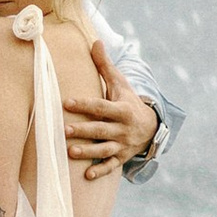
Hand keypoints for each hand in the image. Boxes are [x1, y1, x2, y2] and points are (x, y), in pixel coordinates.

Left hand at [62, 42, 157, 181]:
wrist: (151, 127)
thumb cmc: (128, 101)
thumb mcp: (120, 84)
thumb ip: (105, 66)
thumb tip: (95, 41)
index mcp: (122, 109)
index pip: (100, 106)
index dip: (84, 104)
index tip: (66, 102)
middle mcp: (123, 128)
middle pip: (101, 129)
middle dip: (84, 130)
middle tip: (65, 130)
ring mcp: (123, 144)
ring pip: (104, 149)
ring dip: (88, 152)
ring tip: (71, 152)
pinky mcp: (121, 157)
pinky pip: (111, 166)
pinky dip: (101, 171)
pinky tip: (87, 175)